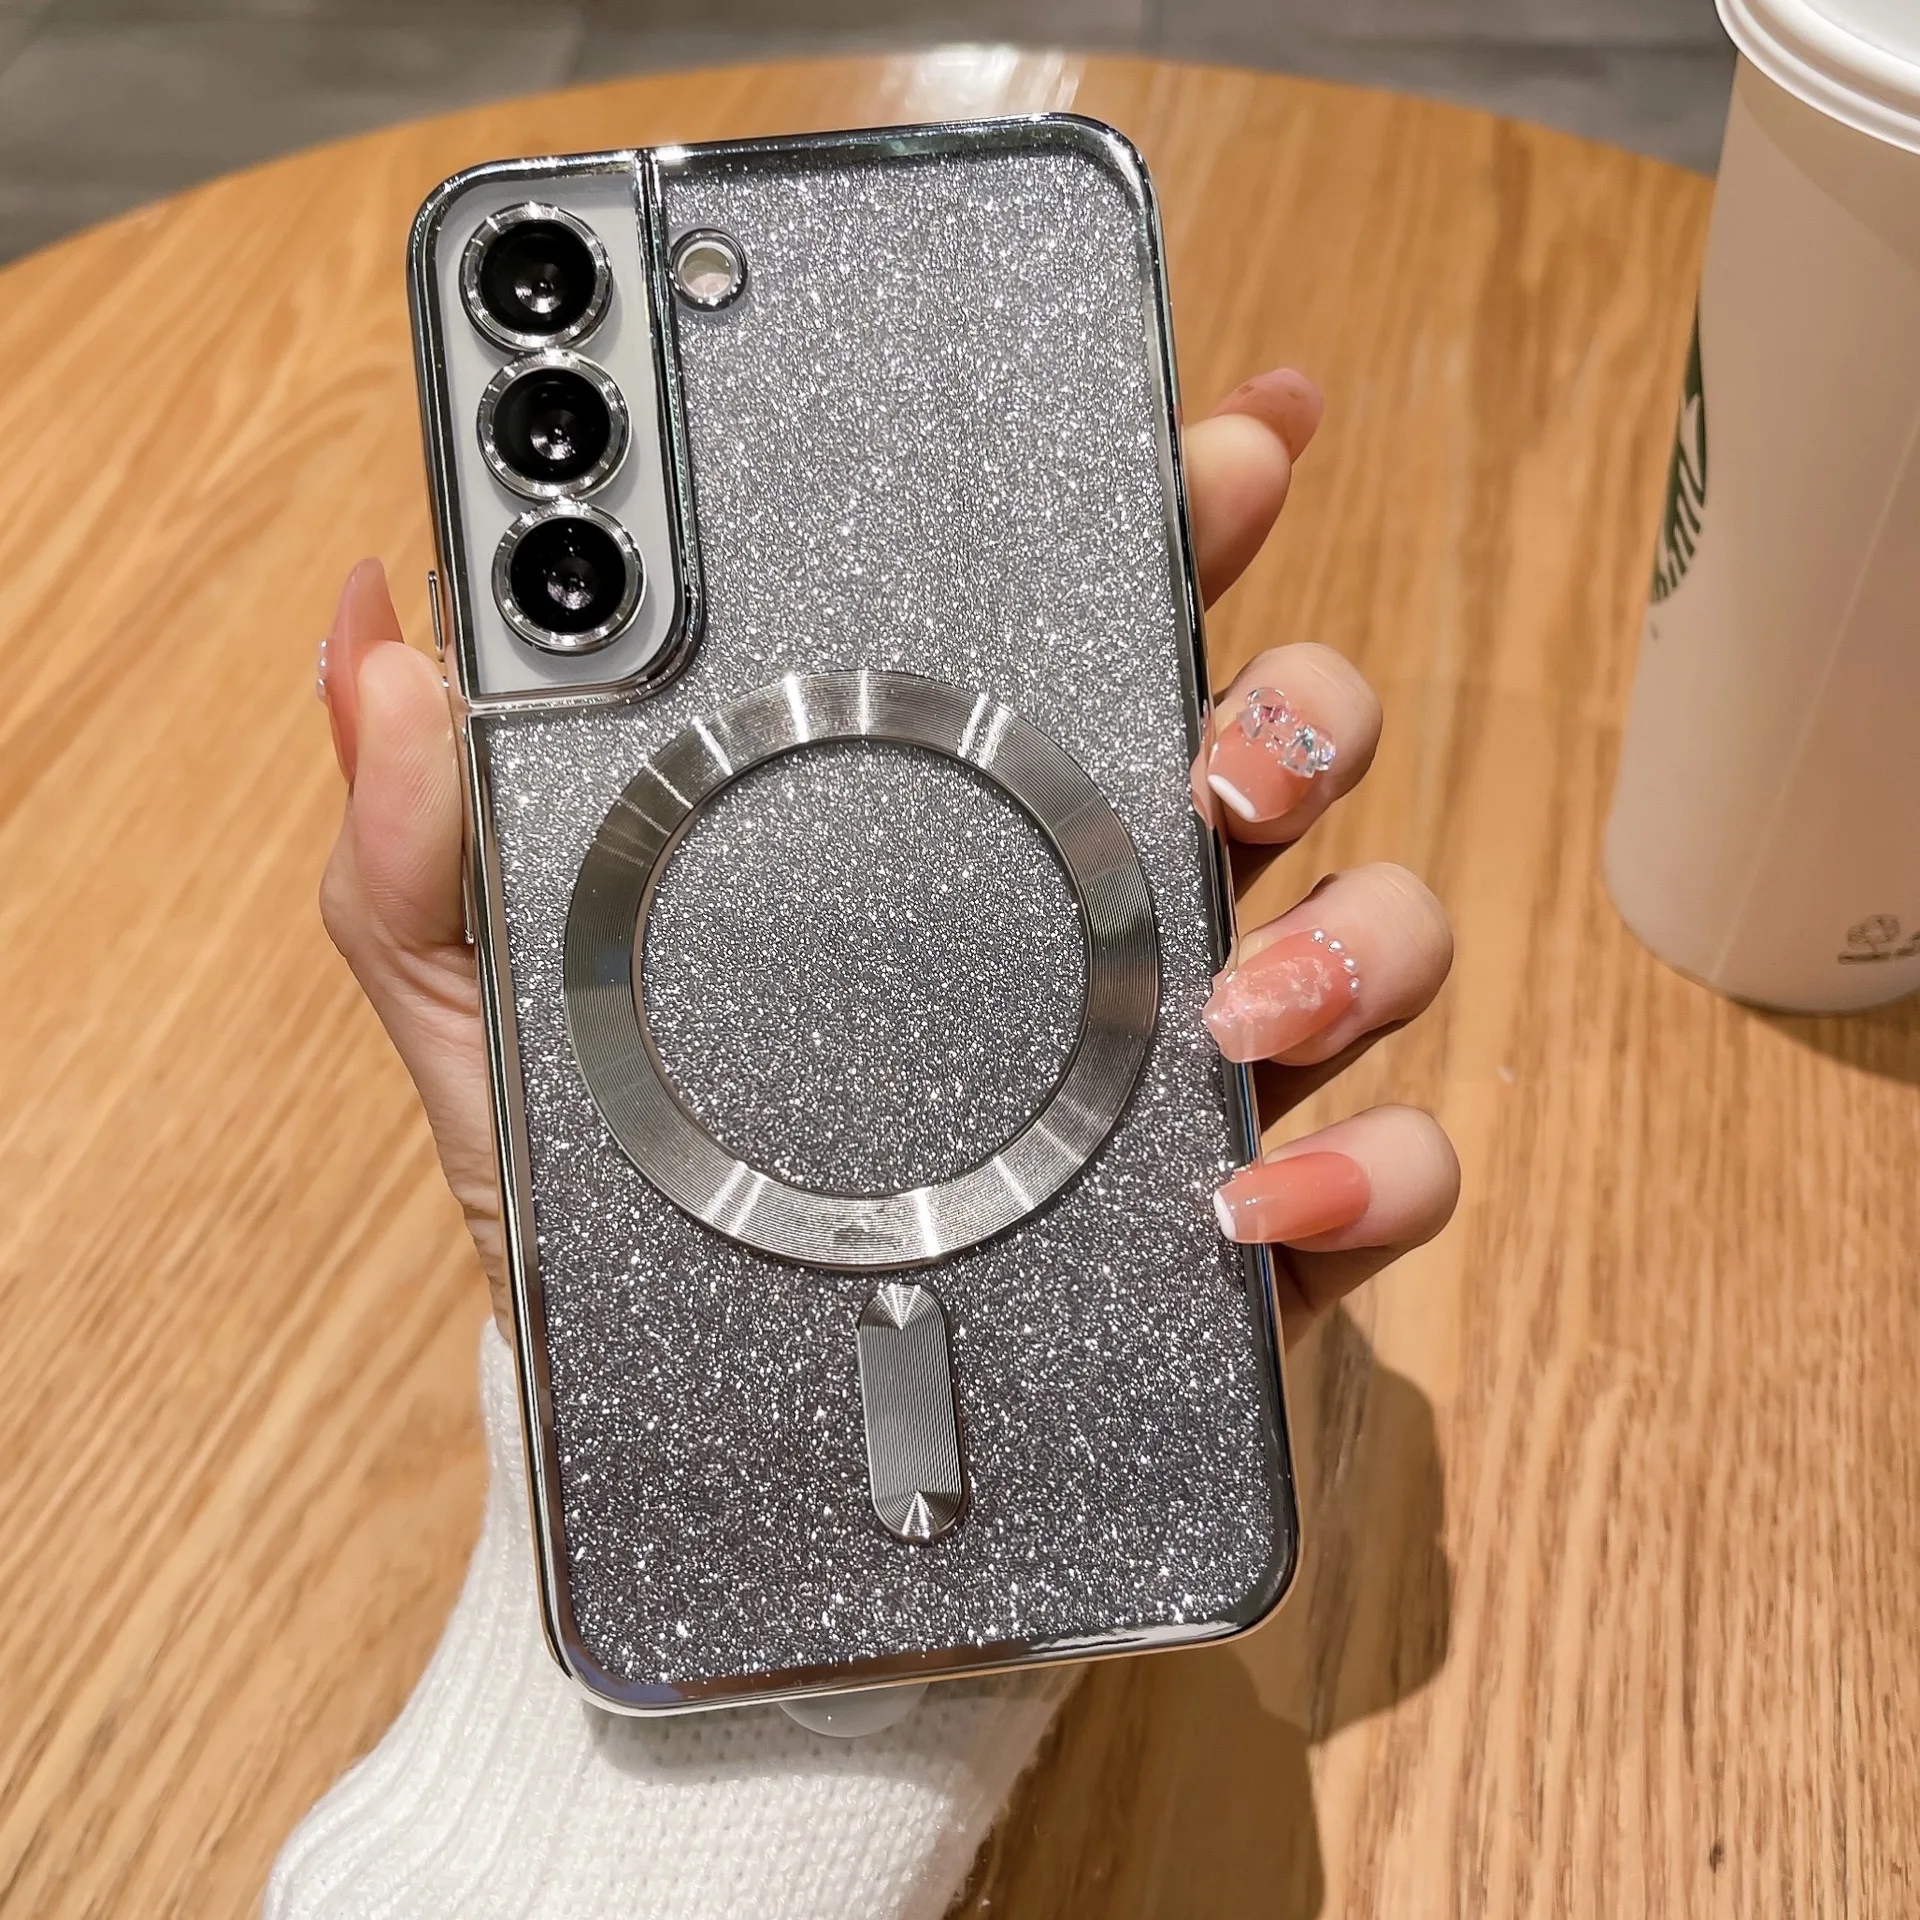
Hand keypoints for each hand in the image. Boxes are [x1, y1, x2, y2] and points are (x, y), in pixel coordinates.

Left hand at [319, 365, 1455, 1344]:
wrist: (699, 1437)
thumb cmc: (609, 1205)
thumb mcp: (494, 1012)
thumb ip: (429, 841)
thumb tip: (381, 642)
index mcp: (963, 838)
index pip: (1098, 633)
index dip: (1184, 517)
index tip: (1226, 444)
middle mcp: (1110, 927)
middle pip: (1287, 746)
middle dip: (1302, 706)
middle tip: (1224, 754)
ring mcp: (1193, 1072)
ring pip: (1381, 930)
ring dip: (1355, 934)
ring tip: (1236, 1002)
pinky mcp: (1253, 1227)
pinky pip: (1389, 1169)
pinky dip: (1365, 1168)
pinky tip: (1251, 1197)